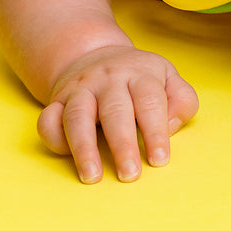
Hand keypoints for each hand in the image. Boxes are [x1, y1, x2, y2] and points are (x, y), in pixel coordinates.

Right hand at [37, 45, 198, 183]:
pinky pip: (48, 119)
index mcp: (141, 74)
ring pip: (77, 116)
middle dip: (122, 144)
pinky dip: (53, 137)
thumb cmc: (140, 78)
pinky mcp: (57, 100)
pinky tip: (67, 155)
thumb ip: (182, 101)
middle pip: (114, 110)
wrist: (95, 54)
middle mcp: (108, 79)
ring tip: (92, 177)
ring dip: (84, 147)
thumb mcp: (169, 79)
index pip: (150, 102)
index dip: (156, 132)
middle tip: (129, 175)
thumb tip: (171, 127)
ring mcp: (80, 88)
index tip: (159, 160)